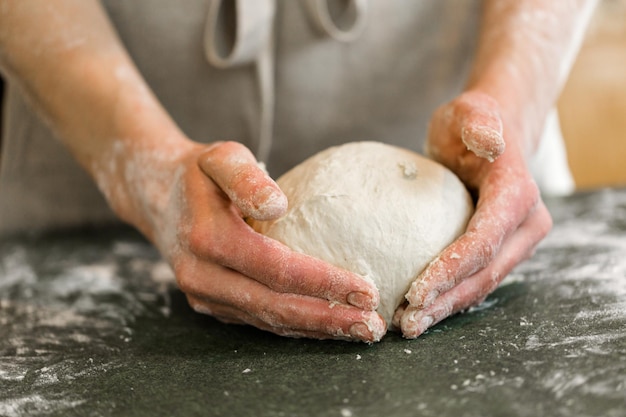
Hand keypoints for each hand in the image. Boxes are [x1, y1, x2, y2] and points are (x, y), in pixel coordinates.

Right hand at [148, 141, 385, 341]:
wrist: (156, 196)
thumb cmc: (199, 173)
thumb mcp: (222, 157)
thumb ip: (247, 178)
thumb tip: (279, 205)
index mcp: (209, 238)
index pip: (278, 270)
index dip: (325, 283)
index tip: (367, 290)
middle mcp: (202, 276)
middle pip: (276, 306)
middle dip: (329, 319)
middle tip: (373, 326)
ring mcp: (204, 295)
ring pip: (268, 321)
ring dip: (316, 329)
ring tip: (360, 331)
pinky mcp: (210, 304)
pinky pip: (257, 320)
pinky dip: (295, 326)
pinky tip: (326, 326)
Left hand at [395, 91, 551, 337]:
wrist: (491, 132)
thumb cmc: (472, 121)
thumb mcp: (469, 111)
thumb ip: (478, 122)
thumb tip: (490, 141)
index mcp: (517, 195)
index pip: (483, 242)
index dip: (451, 270)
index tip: (415, 293)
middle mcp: (525, 224)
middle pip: (485, 273)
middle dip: (446, 301)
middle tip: (407, 323)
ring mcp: (516, 240)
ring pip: (482, 283)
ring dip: (447, 307)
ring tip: (410, 326)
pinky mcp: (501, 248)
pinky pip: (477, 278)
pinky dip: (451, 296)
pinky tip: (423, 310)